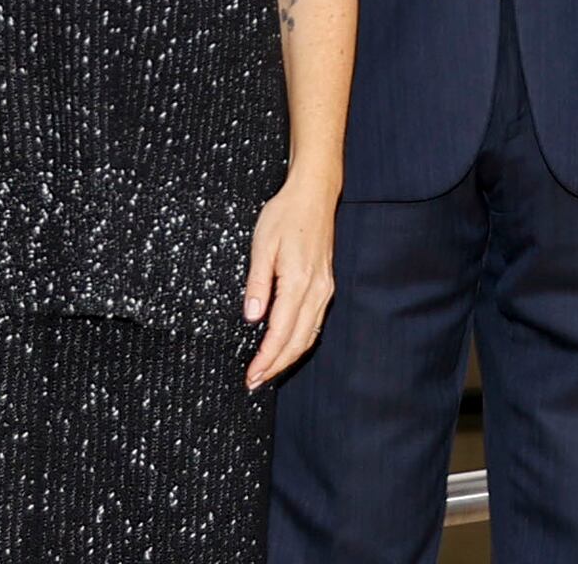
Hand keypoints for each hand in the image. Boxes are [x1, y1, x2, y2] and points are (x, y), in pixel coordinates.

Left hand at [241, 167, 340, 387]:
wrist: (314, 195)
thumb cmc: (286, 215)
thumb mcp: (262, 244)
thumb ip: (257, 283)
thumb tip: (251, 317)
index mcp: (298, 282)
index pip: (280, 333)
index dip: (265, 359)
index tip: (251, 376)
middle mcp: (316, 291)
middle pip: (297, 342)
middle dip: (276, 366)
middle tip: (255, 382)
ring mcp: (324, 290)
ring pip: (309, 336)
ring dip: (288, 358)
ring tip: (268, 371)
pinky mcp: (326, 286)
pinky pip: (314, 324)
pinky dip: (300, 342)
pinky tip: (288, 346)